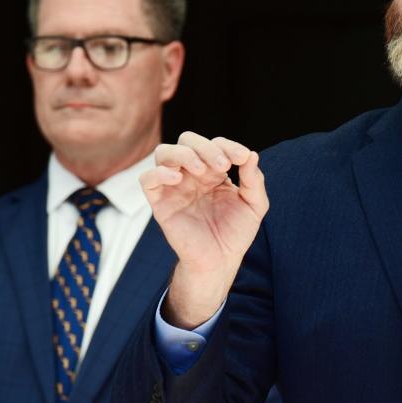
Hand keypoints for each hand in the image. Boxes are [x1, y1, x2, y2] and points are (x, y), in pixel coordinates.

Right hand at [140, 132, 268, 328]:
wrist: (220, 261)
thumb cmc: (236, 232)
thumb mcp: (254, 205)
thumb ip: (254, 180)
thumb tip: (252, 154)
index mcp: (214, 171)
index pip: (216, 144)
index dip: (228, 146)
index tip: (242, 158)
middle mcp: (192, 174)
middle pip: (187, 140)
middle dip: (205, 147)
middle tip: (222, 165)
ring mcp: (174, 186)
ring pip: (164, 152)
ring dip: (183, 154)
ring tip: (200, 169)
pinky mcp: (160, 202)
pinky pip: (147, 179)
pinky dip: (159, 173)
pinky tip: (177, 179)